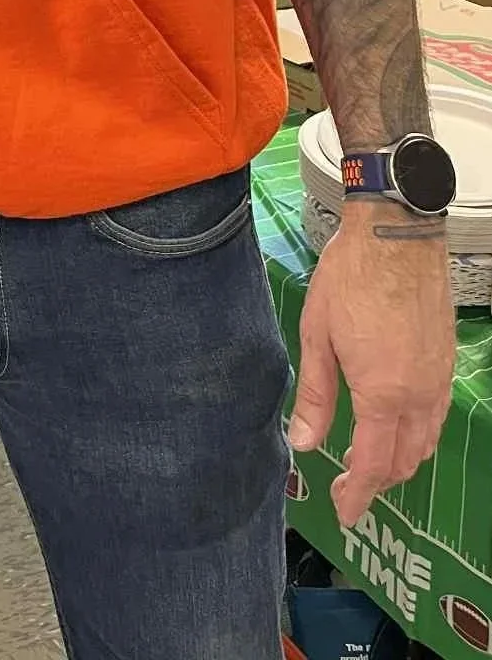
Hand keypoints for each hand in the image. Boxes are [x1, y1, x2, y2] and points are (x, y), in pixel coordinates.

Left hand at [289, 201, 454, 527]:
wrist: (397, 236)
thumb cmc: (350, 279)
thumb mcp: (317, 334)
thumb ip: (313, 394)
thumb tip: (302, 443)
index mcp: (383, 393)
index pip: (372, 463)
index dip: (357, 493)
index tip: (342, 512)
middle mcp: (418, 395)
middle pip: (403, 461)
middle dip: (377, 483)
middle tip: (350, 492)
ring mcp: (437, 380)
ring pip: (425, 443)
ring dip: (399, 462)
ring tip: (369, 466)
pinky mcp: (445, 363)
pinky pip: (435, 418)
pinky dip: (417, 437)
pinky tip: (397, 430)